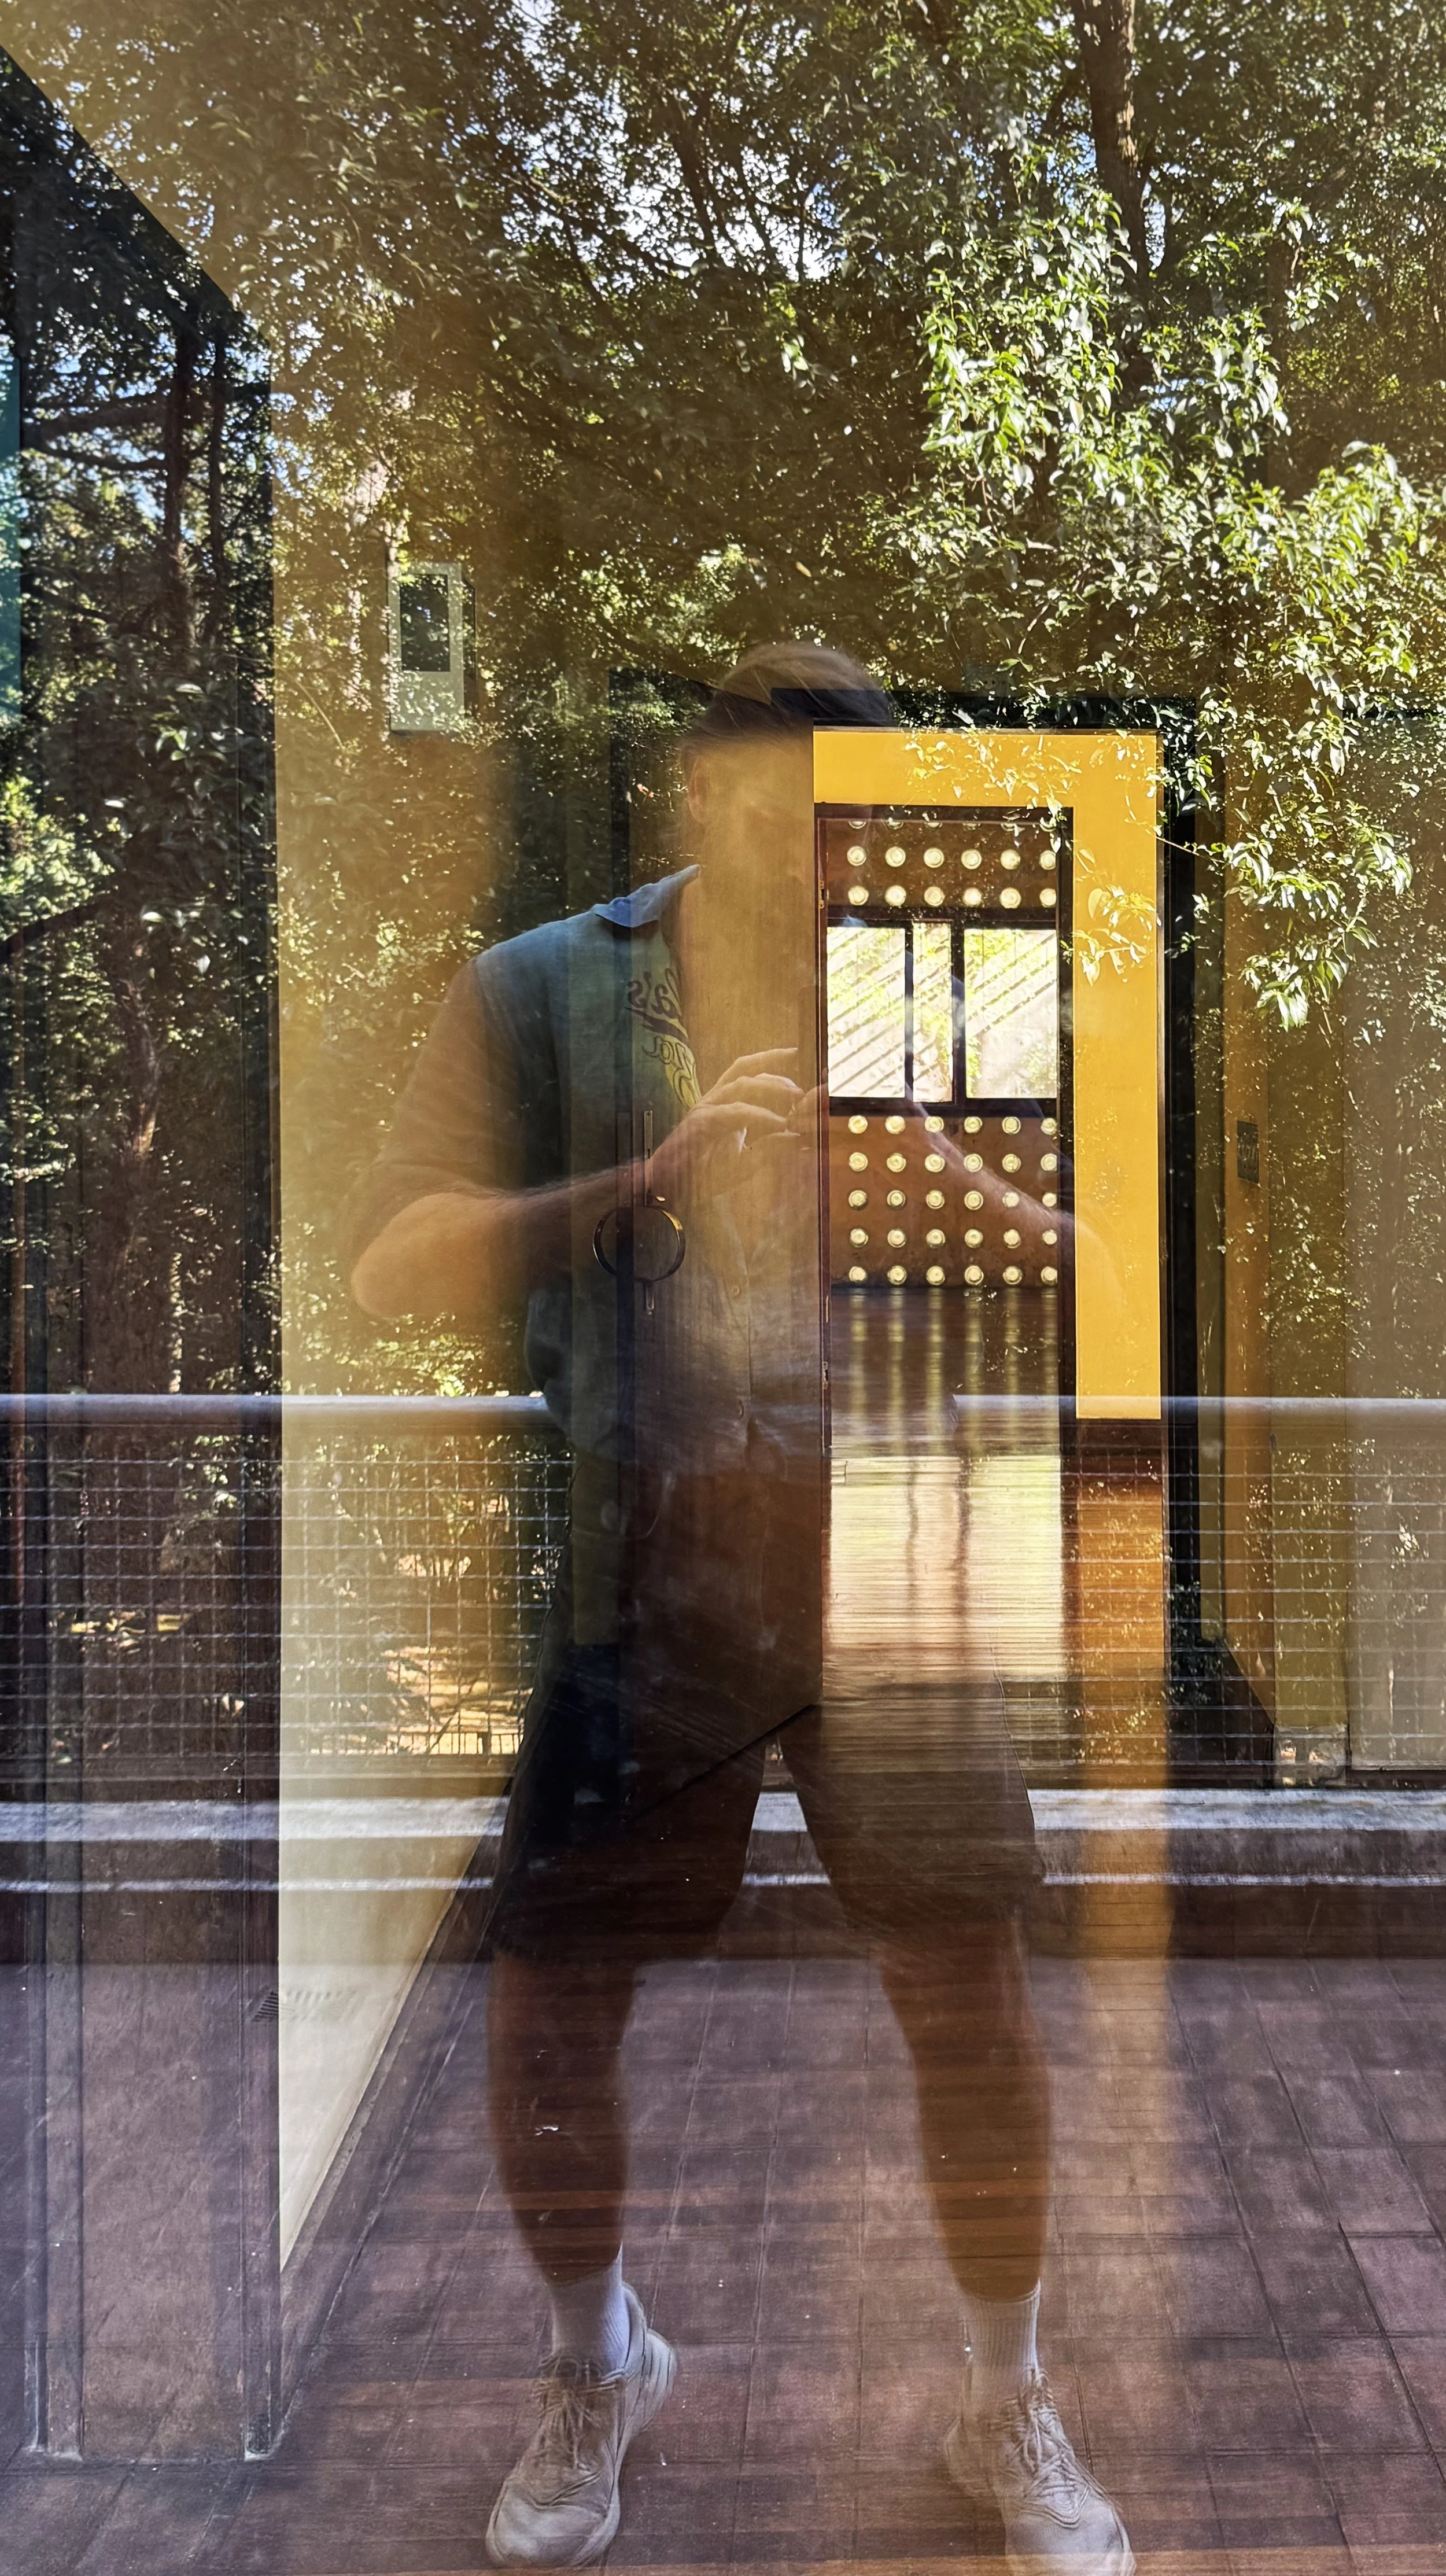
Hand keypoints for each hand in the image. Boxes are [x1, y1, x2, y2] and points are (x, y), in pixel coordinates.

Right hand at [647, 1048, 802, 1204]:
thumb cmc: (703, 1176)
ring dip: (771, 1086)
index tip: (798, 1061)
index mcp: (724, 1106)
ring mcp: (706, 1109)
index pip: (748, 1076)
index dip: (773, 1066)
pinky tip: (778, 1122)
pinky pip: (734, 1113)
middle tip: (803, 1085)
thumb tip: (797, 1137)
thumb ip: (770, 1148)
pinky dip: (759, 1115)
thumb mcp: (746, 1161)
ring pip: (741, 1085)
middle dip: (776, 1071)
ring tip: (795, 1095)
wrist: (670, 1193)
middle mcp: (714, 1101)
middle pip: (745, 1070)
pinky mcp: (701, 1124)